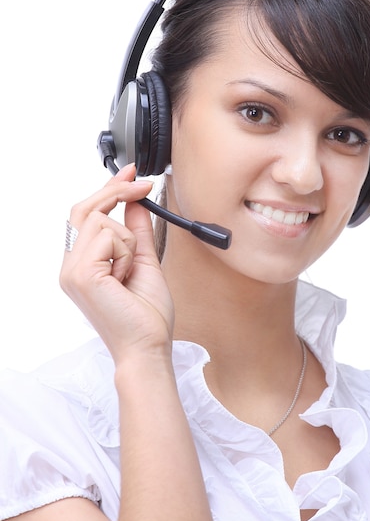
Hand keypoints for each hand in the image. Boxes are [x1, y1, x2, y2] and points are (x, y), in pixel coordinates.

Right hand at [60, 164, 173, 365]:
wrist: (148, 346)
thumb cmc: (146, 315)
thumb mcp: (144, 262)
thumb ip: (138, 232)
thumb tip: (137, 203)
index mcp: (81, 264)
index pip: (85, 215)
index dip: (108, 190)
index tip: (131, 173)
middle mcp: (70, 265)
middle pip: (85, 209)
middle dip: (117, 191)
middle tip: (143, 184)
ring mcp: (72, 270)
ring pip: (102, 220)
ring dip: (128, 241)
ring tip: (130, 272)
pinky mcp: (81, 273)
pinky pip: (108, 235)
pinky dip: (127, 253)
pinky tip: (125, 277)